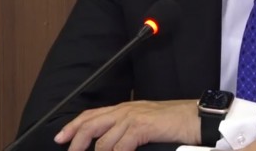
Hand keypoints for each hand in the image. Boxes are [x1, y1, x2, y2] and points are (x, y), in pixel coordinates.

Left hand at [54, 99, 199, 150]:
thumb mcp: (146, 122)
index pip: (92, 115)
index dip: (73, 126)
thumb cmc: (175, 122)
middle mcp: (125, 110)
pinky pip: (120, 146)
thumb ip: (128, 129)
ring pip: (103, 140)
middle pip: (91, 124)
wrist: (195, 117)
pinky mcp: (142, 127)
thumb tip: (111, 144)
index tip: (60, 138)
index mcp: (125, 108)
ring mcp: (133, 117)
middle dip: (76, 141)